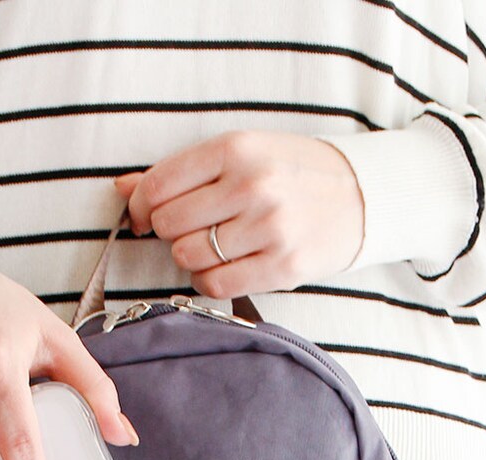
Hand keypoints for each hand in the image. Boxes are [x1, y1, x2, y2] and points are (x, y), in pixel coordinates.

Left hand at [113, 130, 364, 298]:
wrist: (363, 197)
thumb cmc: (294, 174)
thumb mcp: (243, 154)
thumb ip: (182, 171)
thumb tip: (122, 188)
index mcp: (237, 149)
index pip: (159, 184)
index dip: (142, 206)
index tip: (147, 215)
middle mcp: (253, 186)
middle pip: (169, 225)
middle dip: (172, 231)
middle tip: (194, 228)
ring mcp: (269, 229)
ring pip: (187, 257)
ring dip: (191, 257)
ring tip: (215, 246)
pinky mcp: (281, 267)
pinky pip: (215, 284)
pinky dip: (209, 280)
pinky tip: (226, 266)